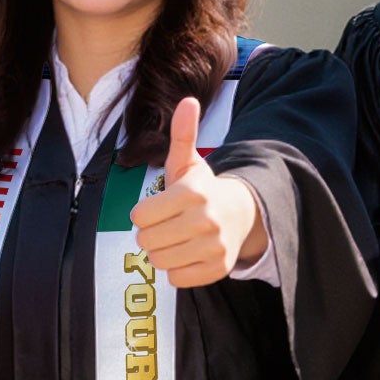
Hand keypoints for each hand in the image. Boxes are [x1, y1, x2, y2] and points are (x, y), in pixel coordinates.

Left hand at [128, 97, 264, 287]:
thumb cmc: (203, 189)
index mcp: (193, 194)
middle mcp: (206, 221)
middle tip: (165, 225)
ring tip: (175, 239)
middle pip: (146, 241)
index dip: (142, 214)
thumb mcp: (189, 162)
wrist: (240, 214)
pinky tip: (187, 253)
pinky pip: (176, 279)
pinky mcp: (218, 269)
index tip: (157, 209)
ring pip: (159, 262)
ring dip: (161, 252)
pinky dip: (177, 270)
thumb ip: (182, 134)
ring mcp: (214, 247)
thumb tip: (188, 100)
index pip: (140, 217)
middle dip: (150, 234)